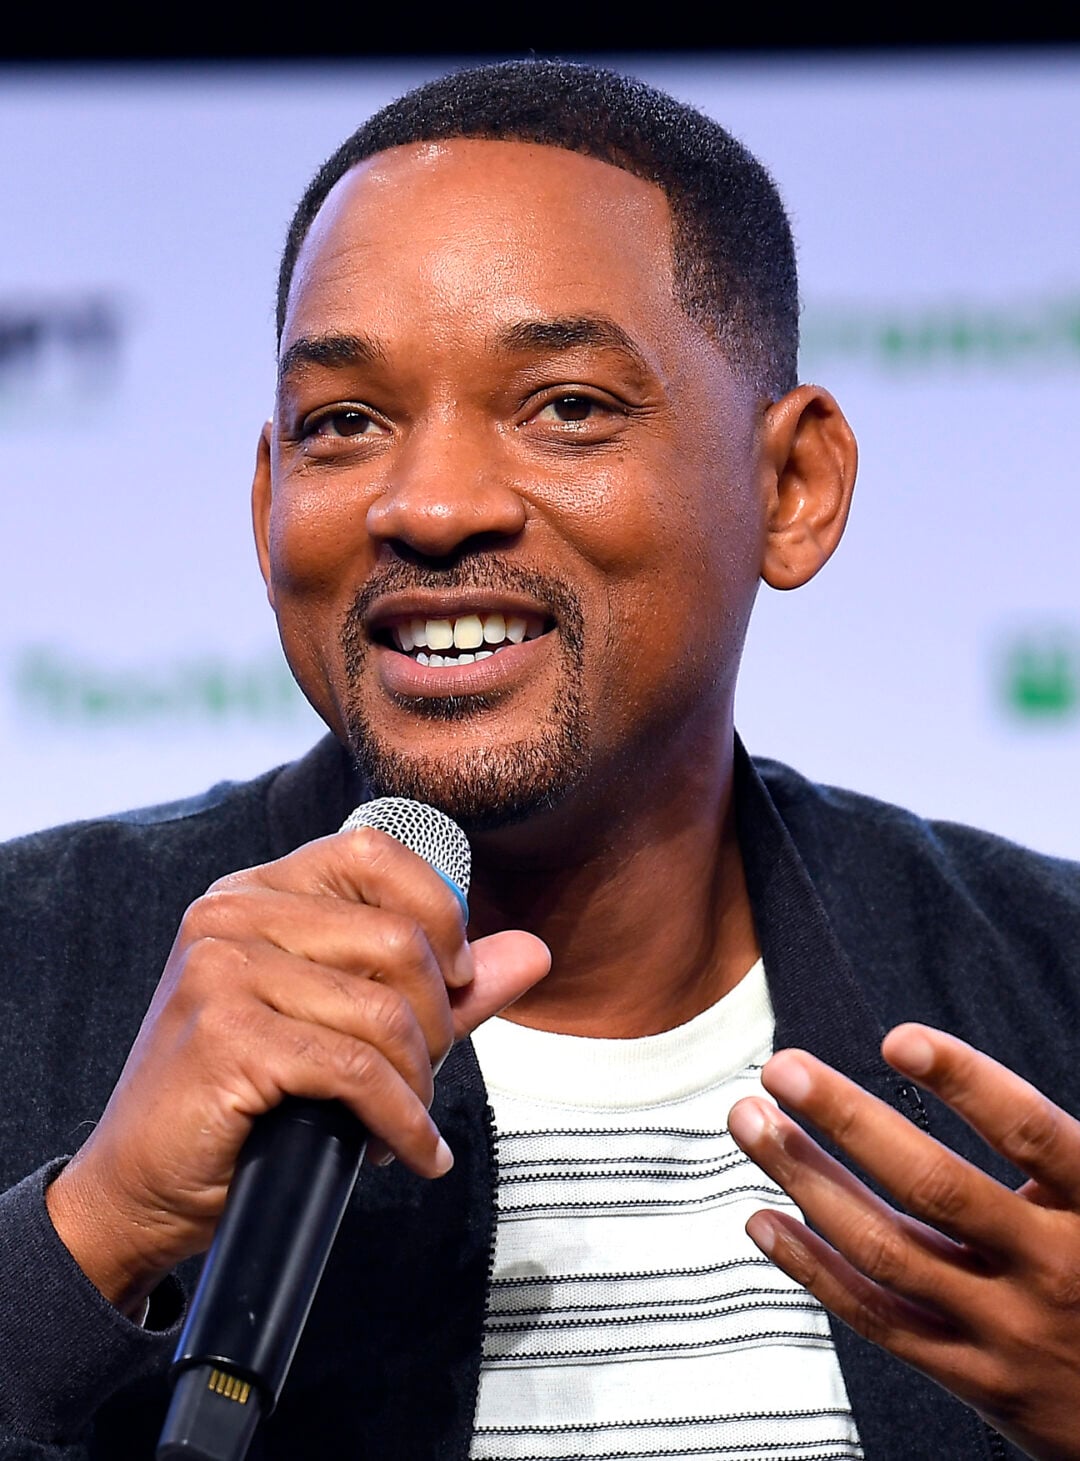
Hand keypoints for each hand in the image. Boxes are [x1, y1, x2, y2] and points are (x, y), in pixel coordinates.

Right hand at [45, 826, 549, 1315]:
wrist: (143, 1188)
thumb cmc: (248, 1101)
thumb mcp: (351, 1026)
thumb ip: (443, 986)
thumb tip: (534, 951)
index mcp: (260, 892)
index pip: (378, 855)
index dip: (441, 913)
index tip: (456, 980)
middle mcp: (232, 912)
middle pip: (398, 940)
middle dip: (436, 1023)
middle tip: (419, 1076)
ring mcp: (221, 969)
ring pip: (385, 1011)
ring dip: (417, 1082)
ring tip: (402, 1119)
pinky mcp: (225, 1035)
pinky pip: (358, 1071)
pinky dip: (402, 1122)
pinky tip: (407, 1153)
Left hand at [727, 1026, 1079, 1460]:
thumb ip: (1050, 1149)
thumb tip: (964, 1066)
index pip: (1029, 1133)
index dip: (966, 1081)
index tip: (895, 1037)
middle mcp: (1056, 1270)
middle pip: (936, 1188)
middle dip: (848, 1120)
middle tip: (781, 1067)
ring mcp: (1012, 1332)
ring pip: (888, 1252)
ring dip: (807, 1180)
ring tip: (748, 1120)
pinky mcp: (977, 1381)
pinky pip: (879, 1320)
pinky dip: (813, 1269)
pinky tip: (763, 1219)